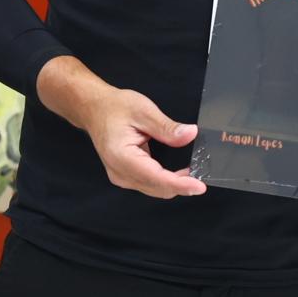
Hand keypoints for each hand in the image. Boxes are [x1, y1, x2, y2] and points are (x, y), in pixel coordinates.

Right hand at [84, 87, 205, 198]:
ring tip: (194, 172)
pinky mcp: (125, 175)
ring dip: (175, 184)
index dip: (180, 184)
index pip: (156, 178)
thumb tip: (190, 134)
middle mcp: (119, 172)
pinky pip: (150, 184)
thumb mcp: (143, 111)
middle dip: (181, 185)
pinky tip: (179, 173)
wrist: (94, 109)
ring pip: (155, 189)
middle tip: (203, 174)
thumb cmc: (114, 107)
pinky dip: (166, 181)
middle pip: (157, 188)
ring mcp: (121, 176)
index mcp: (122, 157)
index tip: (199, 186)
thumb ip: (167, 127)